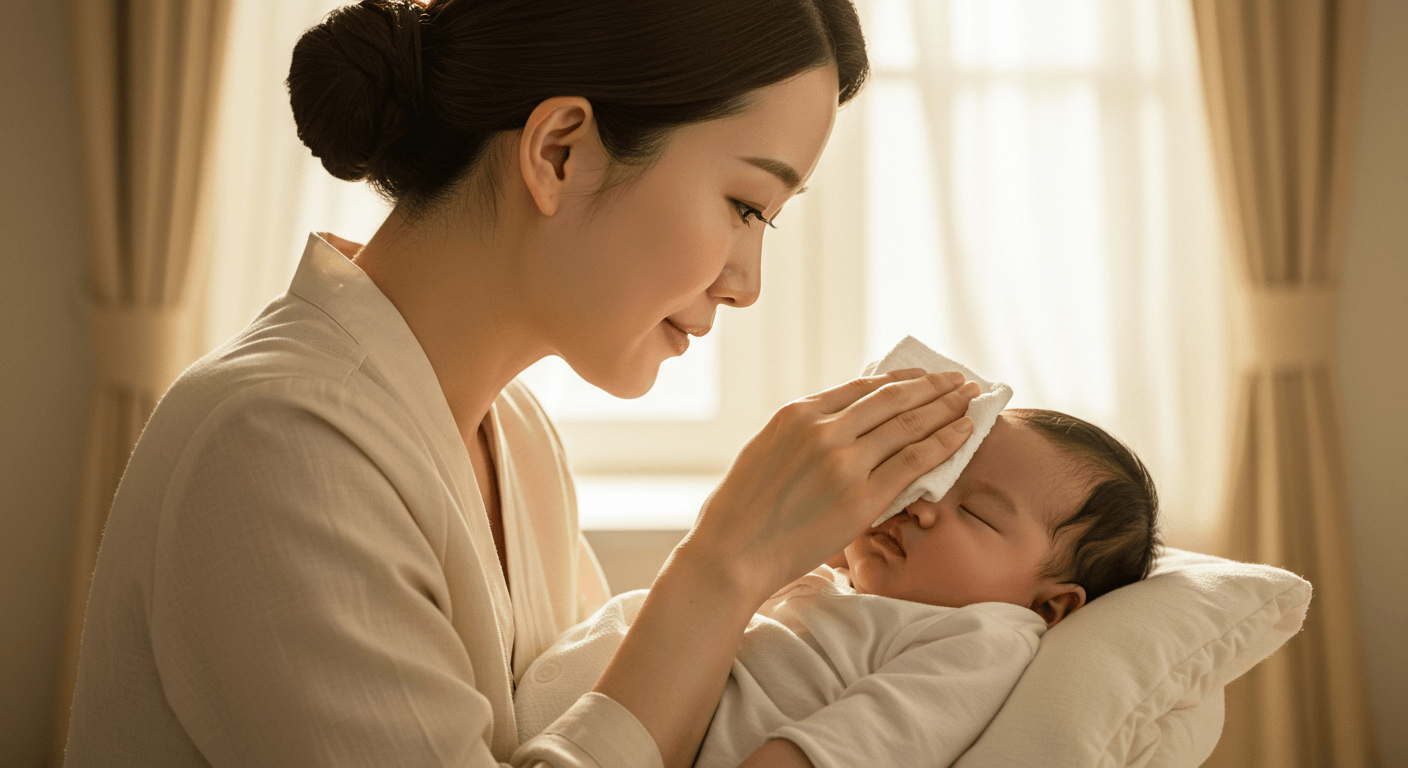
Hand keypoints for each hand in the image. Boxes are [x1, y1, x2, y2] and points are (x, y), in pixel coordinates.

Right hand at [681, 369, 977, 599]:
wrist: (732, 553)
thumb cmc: (742, 509)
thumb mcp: (767, 449)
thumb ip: (804, 432)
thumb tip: (841, 424)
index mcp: (798, 413)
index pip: (863, 387)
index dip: (901, 380)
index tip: (924, 376)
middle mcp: (824, 430)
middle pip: (893, 399)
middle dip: (933, 387)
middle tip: (961, 379)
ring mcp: (845, 463)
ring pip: (909, 425)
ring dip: (946, 408)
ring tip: (971, 398)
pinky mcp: (861, 498)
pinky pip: (913, 463)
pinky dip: (943, 443)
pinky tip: (963, 432)